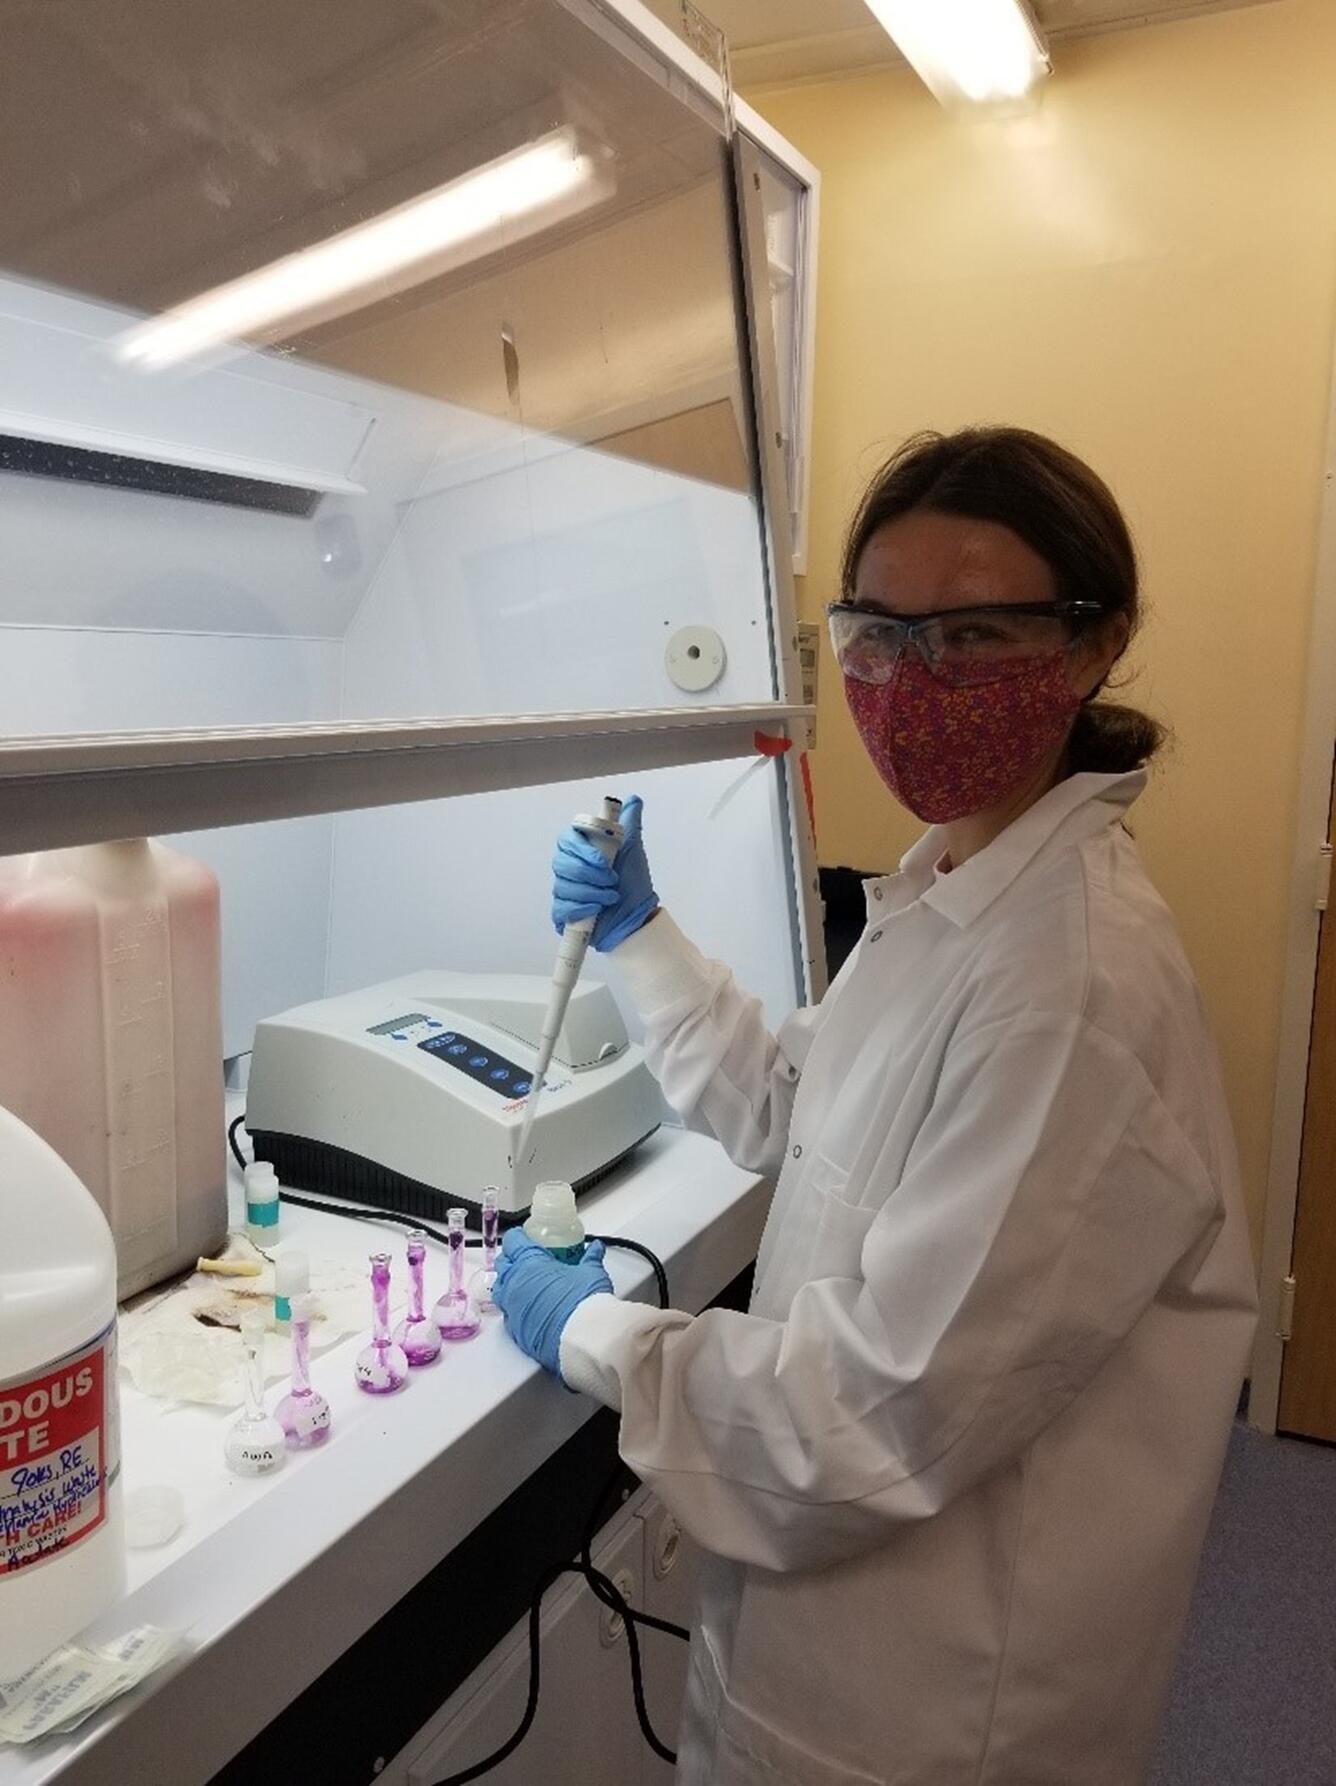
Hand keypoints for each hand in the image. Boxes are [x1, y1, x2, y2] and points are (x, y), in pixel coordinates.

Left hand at [493, 1229, 613, 1379]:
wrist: (583, 1339)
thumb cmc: (584, 1302)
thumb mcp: (591, 1273)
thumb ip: (590, 1258)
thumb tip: (595, 1249)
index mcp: (530, 1264)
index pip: (513, 1241)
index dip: (520, 1238)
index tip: (526, 1238)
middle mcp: (515, 1284)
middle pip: (502, 1265)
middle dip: (512, 1260)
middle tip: (528, 1260)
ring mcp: (512, 1309)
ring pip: (501, 1291)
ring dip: (510, 1285)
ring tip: (528, 1286)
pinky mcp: (515, 1332)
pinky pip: (509, 1315)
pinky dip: (517, 1309)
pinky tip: (532, 1310)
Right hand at [551, 793, 657, 951]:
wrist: (636, 917)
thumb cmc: (632, 883)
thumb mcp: (633, 849)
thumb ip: (629, 823)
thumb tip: (633, 800)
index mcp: (581, 849)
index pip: (567, 839)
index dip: (583, 851)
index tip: (605, 861)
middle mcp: (568, 867)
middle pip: (562, 864)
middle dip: (590, 874)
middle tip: (612, 880)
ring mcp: (564, 890)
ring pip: (563, 887)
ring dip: (592, 893)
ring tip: (611, 897)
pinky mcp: (563, 913)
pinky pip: (562, 908)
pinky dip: (581, 909)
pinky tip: (596, 910)